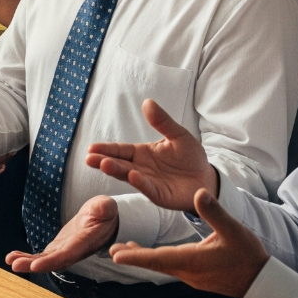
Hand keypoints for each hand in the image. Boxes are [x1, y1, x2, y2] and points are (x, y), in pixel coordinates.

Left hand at [7, 195, 118, 272]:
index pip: (66, 254)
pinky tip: (12, 257)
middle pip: (52, 261)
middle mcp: (72, 251)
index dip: (51, 261)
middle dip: (33, 265)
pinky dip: (26, 256)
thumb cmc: (104, 214)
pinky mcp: (57, 247)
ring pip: (44, 260)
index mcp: (84, 243)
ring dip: (26, 262)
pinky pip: (41, 255)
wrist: (103, 222)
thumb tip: (102, 206)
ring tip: (10, 260)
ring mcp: (63, 250)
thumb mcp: (106, 208)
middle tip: (15, 266)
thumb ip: (104, 208)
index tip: (35, 266)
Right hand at [85, 99, 217, 212]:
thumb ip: (162, 122)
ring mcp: (148, 182)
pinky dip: (140, 182)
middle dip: (103, 161)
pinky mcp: (159, 195)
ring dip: (116, 171)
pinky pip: (148, 188)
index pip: (120, 150)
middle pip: (119, 163)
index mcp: (142, 153)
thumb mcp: (178, 135)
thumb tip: (147, 101)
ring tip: (104, 164)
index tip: (90, 148)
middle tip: (89, 158)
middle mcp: (140, 168)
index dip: (106, 149)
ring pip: (128, 176)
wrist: (207, 178)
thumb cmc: (190, 157)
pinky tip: (132, 176)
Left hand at [109, 188, 268, 297]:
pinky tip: (153, 255)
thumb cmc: (248, 256)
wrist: (261, 282)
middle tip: (113, 252)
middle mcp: (187, 271)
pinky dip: (157, 260)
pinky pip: (171, 267)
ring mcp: (191, 276)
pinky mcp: (196, 276)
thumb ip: (214, 212)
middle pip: (154, 264)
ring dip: (144, 258)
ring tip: (125, 251)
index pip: (157, 258)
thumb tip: (199, 192)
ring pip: (161, 266)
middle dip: (134, 257)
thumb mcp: (233, 230)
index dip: (136, 255)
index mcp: (192, 260)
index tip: (116, 255)